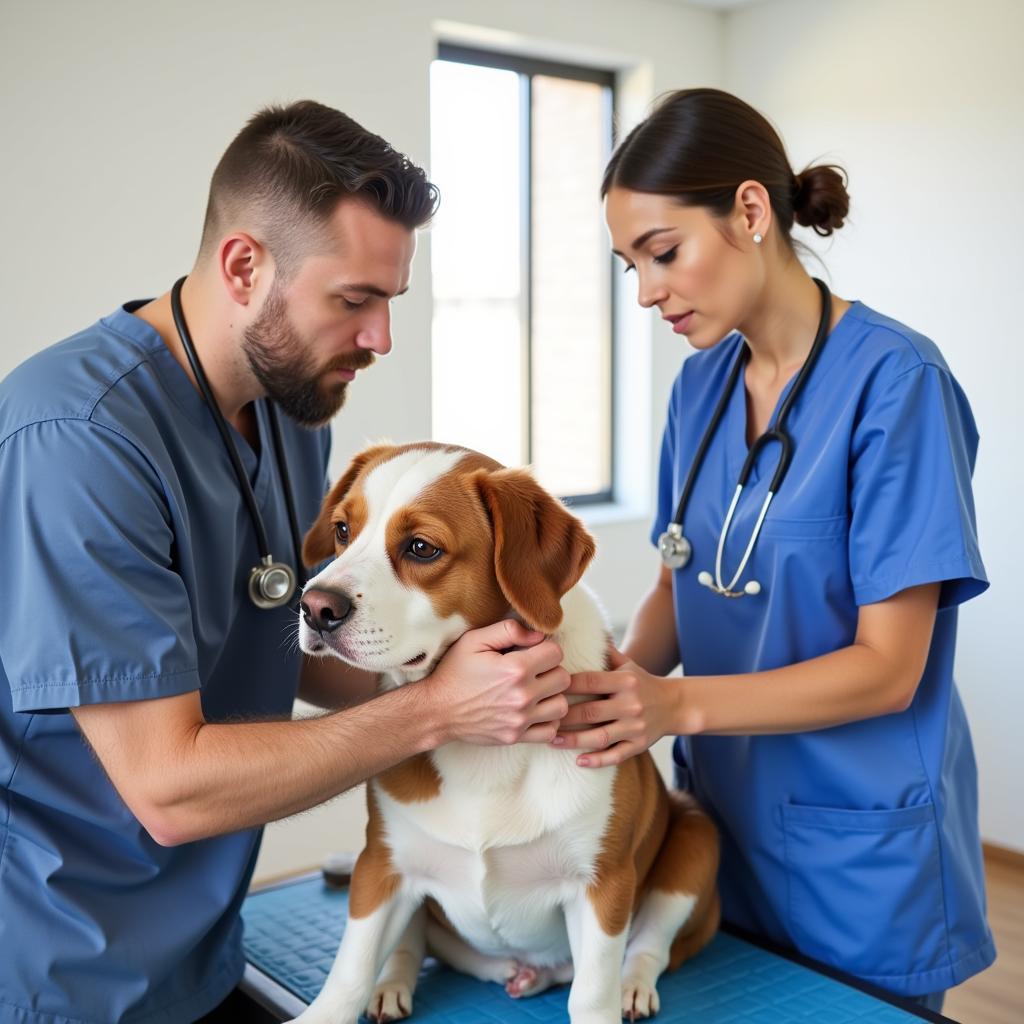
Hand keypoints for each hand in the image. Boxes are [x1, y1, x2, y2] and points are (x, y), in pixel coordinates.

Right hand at [424, 620, 569, 746]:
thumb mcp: (474, 640)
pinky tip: (534, 710)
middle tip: (535, 670)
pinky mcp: (516, 737)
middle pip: (564, 679)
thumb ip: (509, 630)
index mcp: (515, 669)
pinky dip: (547, 720)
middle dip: (552, 670)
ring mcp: (520, 720)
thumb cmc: (454, 672)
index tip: (534, 651)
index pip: (556, 653)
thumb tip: (538, 634)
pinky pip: (550, 730)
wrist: (436, 710)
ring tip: (536, 690)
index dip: (546, 648)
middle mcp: (522, 696)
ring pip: (562, 706)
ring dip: (553, 696)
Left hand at [551, 646, 678, 767]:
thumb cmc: (643, 682)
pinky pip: (615, 756)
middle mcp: (631, 704)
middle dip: (563, 716)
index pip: (590, 682)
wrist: (675, 705)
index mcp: (625, 681)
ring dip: (573, 741)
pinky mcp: (639, 745)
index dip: (566, 685)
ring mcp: (635, 727)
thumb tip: (582, 631)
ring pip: (599, 737)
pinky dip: (597, 760)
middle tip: (541, 718)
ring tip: (552, 740)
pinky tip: (579, 761)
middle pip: (590, 711)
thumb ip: (606, 652)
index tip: (546, 689)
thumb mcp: (628, 664)